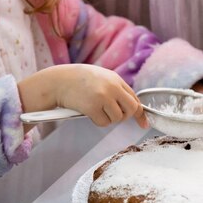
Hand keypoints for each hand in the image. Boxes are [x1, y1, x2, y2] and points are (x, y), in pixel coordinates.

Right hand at [18, 64, 147, 128]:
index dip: (140, 113)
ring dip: (108, 118)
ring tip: (95, 109)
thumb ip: (116, 88)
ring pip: (117, 118)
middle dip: (124, 116)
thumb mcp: (101, 77)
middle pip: (131, 110)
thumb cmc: (79, 80)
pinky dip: (97, 121)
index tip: (144, 124)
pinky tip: (88, 111)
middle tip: (112, 114)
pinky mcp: (92, 107)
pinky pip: (103, 123)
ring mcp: (103, 97)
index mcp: (116, 79)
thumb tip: (131, 107)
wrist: (59, 81)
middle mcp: (112, 87)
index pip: (135, 99)